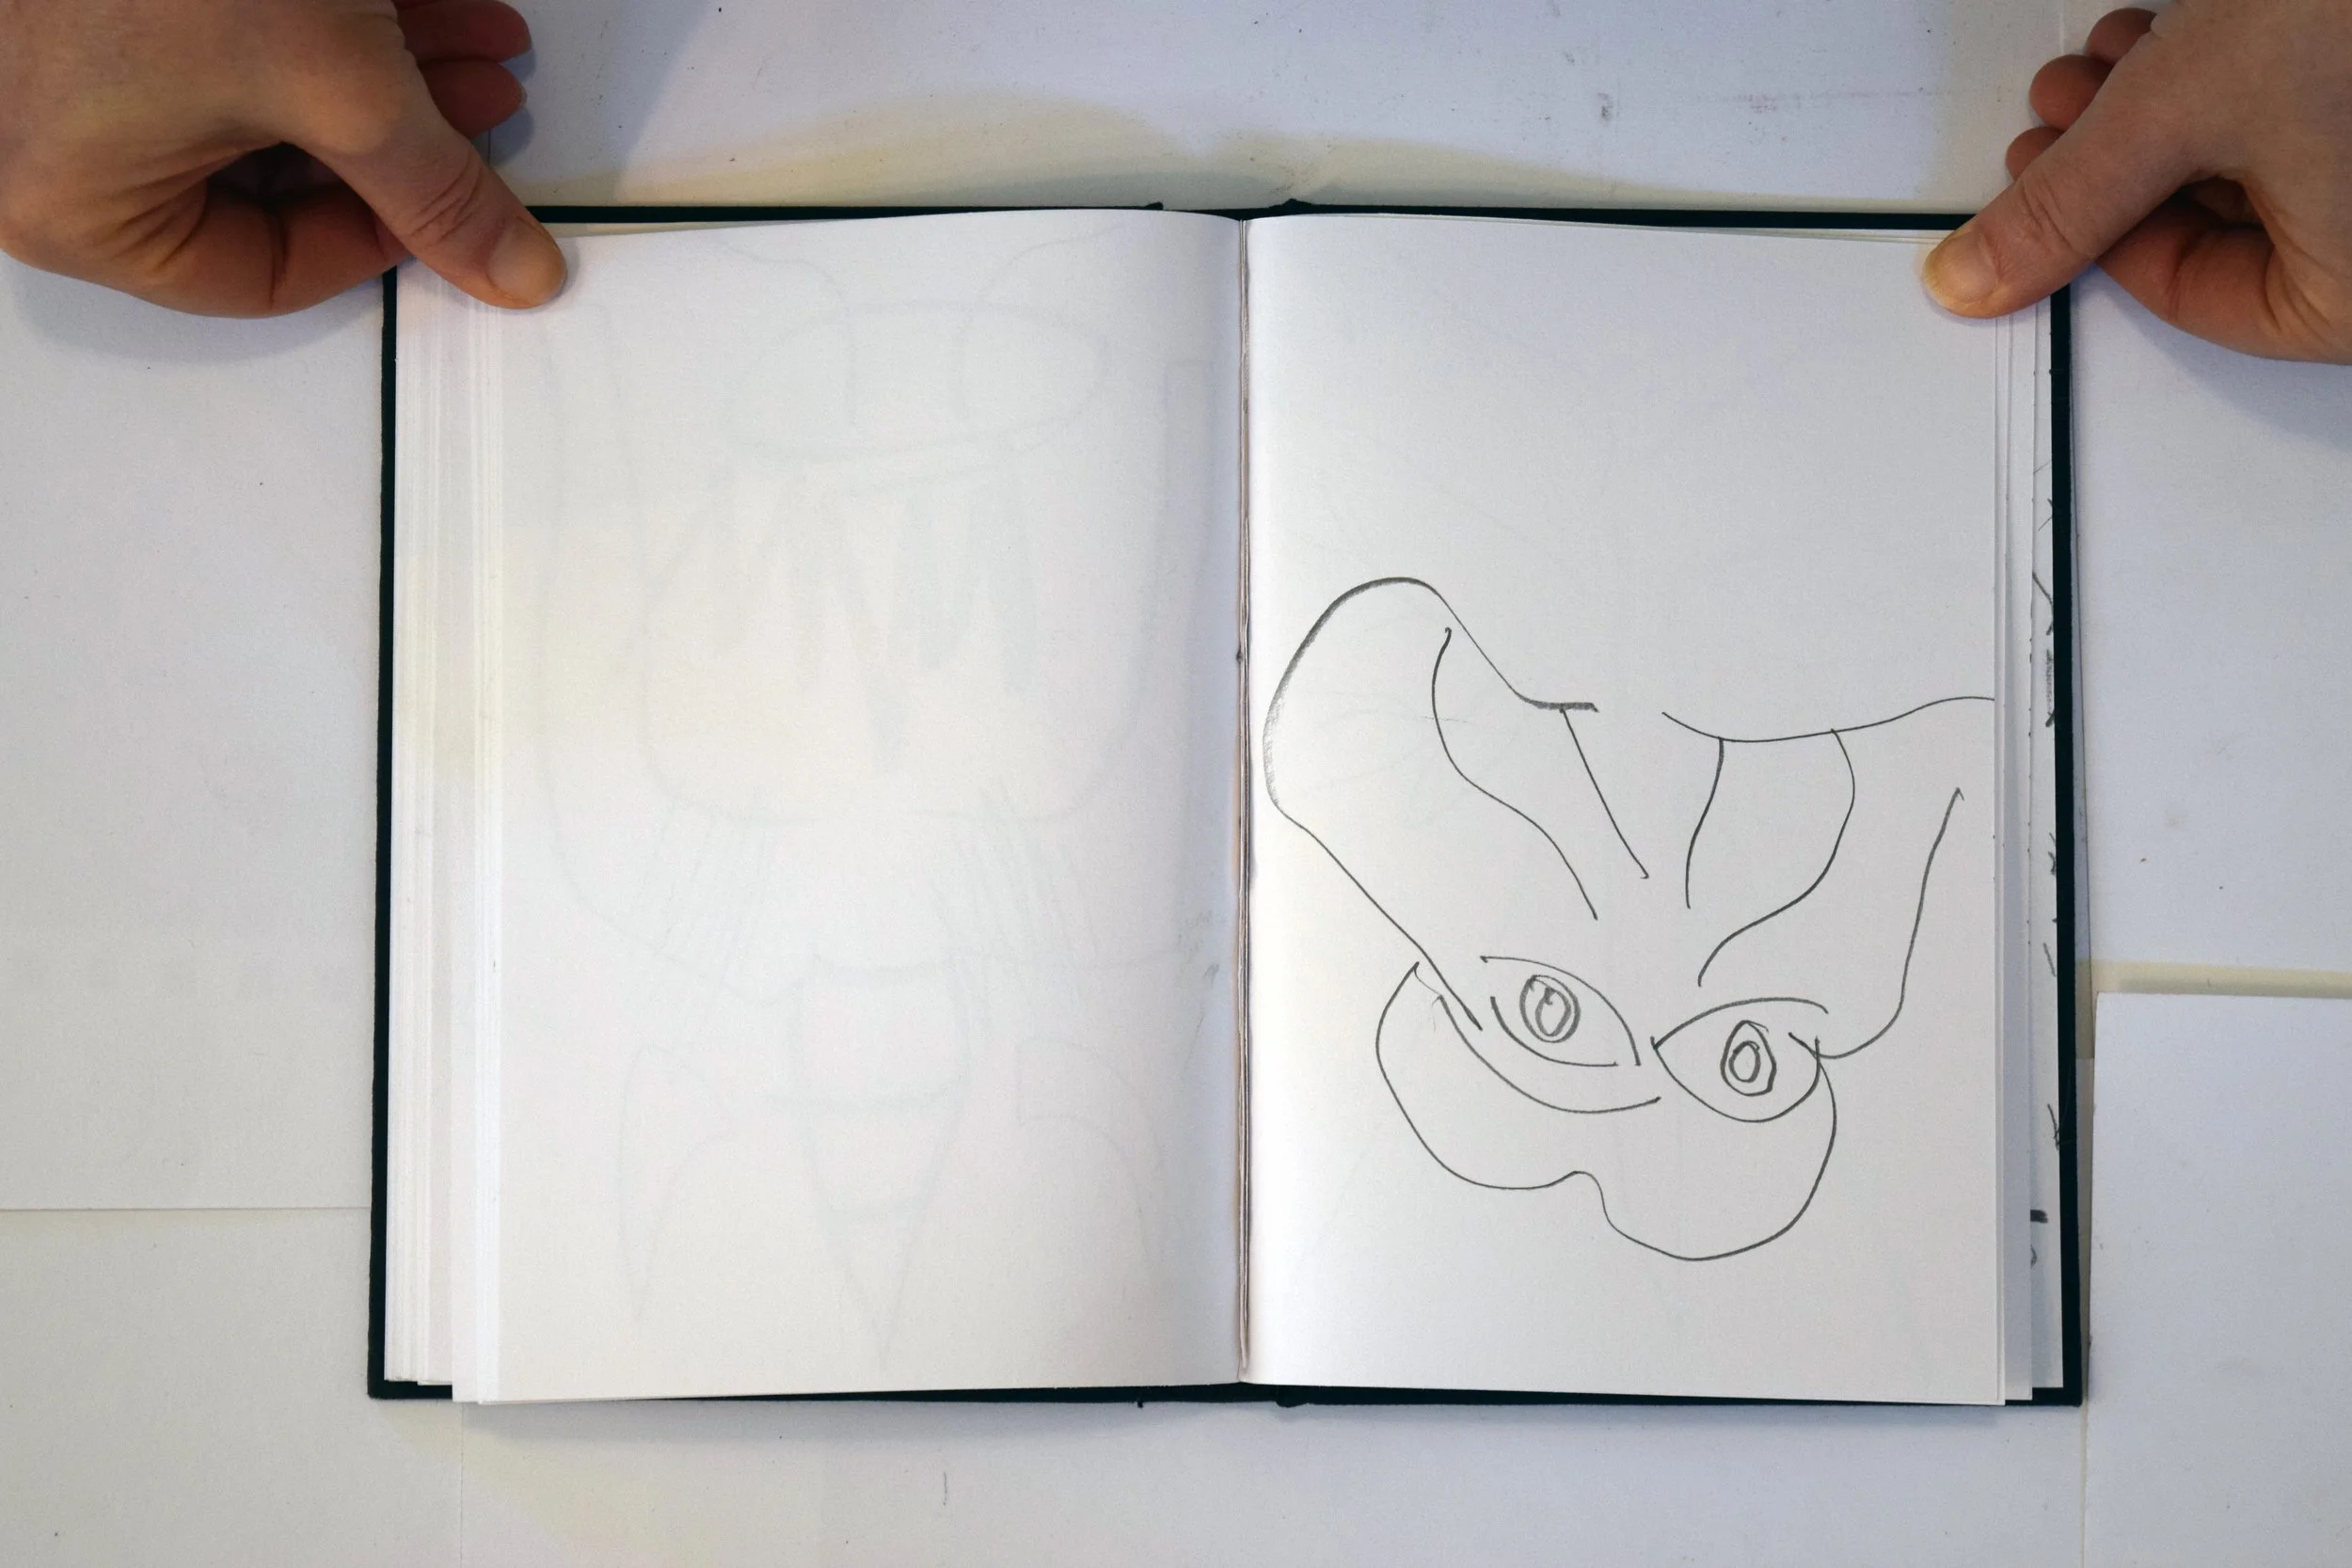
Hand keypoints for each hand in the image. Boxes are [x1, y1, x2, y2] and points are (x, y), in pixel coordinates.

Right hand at [0, 0, 562, 316]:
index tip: (456, 202)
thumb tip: (515, 273)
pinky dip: (330, 28)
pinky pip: (228, 43)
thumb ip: (434, 189)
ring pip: (262, 106)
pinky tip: (429, 7)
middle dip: (403, 138)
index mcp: (76, 212)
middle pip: (273, 185)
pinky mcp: (103, 9)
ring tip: (481, 46)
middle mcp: (56, 152)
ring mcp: (74, 73)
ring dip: (390, 77)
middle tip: (490, 103)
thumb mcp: (338, 88)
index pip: (262, 276)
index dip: (381, 239)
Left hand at [1925, 1, 2351, 362]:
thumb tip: (1983, 273)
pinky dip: (2238, 83)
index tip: (2038, 205)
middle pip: (2234, 234)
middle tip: (2059, 125)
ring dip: (2165, 116)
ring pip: (2269, 168)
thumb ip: (2067, 203)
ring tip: (2102, 69)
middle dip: (2125, 167)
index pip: (2205, 301)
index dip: (2102, 243)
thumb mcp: (2178, 110)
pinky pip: (2315, 118)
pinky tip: (2175, 41)